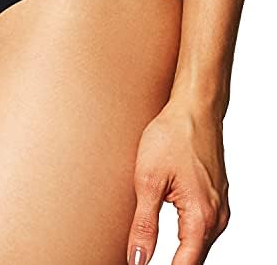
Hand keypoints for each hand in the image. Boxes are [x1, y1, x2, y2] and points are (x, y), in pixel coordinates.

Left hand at [126, 92, 229, 263]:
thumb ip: (144, 225)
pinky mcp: (215, 195)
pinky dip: (186, 232)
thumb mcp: (148, 180)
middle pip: (193, 257)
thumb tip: (138, 260)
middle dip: (171, 263)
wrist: (193, 109)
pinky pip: (202, 225)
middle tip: (142, 258)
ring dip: (179, 250)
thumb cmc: (172, 136)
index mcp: (202, 217)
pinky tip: (169, 226)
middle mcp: (217, 216)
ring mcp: (219, 205)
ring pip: (198, 243)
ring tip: (151, 247)